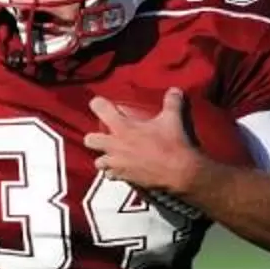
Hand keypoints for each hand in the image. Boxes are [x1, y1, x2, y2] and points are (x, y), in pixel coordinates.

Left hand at [84, 87, 205, 201]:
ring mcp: (118, 164)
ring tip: (113, 154)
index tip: (100, 104)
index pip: (99, 108)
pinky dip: (114, 173)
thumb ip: (171, 101)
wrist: (179, 173)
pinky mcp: (124, 178)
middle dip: (95, 137)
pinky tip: (122, 168)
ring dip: (103, 158)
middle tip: (106, 135)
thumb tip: (175, 90)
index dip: (98, 104)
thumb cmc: (173, 144)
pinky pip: (110, 176)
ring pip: (98, 162)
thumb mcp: (173, 118)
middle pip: (89, 140)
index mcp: (123, 127)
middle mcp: (115, 145)